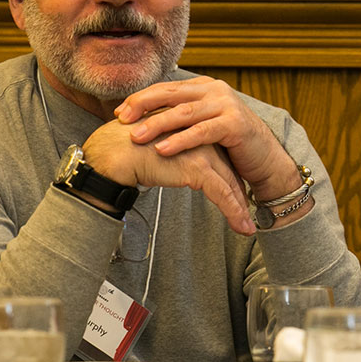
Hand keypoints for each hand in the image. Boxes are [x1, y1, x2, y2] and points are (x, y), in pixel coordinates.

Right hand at [82, 119, 255, 234]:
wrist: (113, 152)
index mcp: (194, 132)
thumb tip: (171, 168)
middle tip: (247, 216)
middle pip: (228, 172)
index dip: (229, 179)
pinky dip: (234, 212)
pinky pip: (221, 193)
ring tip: (247, 229)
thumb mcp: (157, 152)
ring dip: (239, 209)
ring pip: (229, 184)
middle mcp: (202, 139)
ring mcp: (202, 152)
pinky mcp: (198, 167)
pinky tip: (241, 227)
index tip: (237, 196)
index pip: (218, 159)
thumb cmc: (127, 150)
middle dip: (239, 196)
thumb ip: (171, 157)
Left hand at [114, 77, 300, 199]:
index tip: (120, 112)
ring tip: (137, 136)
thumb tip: (144, 119)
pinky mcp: (235, 124)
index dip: (142, 98)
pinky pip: (202, 131)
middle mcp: (215, 91)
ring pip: (185, 112)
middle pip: (172, 94)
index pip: (167, 88)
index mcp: (205, 87)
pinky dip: (181, 140)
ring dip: (158, 124)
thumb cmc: (229, 145)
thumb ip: (181, 117)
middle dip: (143, 105)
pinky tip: (163, 148)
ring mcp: (226, 105)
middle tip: (122, 118)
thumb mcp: (202, 125)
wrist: (264, 160)